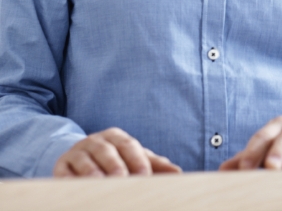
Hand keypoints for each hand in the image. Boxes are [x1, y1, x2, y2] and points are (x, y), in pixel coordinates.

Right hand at [53, 127, 181, 176]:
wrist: (77, 157)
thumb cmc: (113, 159)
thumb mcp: (133, 158)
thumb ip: (153, 164)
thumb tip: (177, 173)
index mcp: (116, 137)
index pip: (129, 146)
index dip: (137, 160)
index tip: (145, 176)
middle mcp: (96, 141)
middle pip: (107, 151)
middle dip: (116, 166)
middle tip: (123, 181)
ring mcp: (76, 152)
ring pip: (85, 161)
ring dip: (93, 173)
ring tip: (102, 185)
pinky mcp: (60, 166)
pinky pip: (63, 173)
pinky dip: (69, 180)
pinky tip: (77, 189)